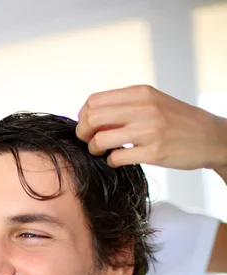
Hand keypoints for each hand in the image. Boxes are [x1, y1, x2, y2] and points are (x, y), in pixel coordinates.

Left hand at [76, 85, 226, 175]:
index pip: (95, 100)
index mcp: (141, 93)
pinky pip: (117, 158)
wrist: (210, 137)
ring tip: (102, 151)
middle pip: (93, 118)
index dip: (84, 115)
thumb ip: (126, 105)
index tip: (88, 125)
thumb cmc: (178, 121)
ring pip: (101, 139)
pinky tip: (118, 159)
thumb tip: (92, 115)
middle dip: (83, 133)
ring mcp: (149, 131)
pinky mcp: (154, 153)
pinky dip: (111, 161)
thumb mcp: (154, 102)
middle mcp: (144, 108)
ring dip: (95, 148)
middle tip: (88, 141)